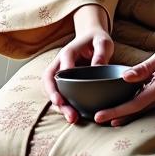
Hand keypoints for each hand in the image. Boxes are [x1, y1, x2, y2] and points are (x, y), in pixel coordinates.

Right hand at [42, 5, 113, 123]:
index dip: (61, 77)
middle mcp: (60, 63)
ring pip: (51, 89)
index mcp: (69, 52)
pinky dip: (63, 105)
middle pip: (50, 80)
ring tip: (72, 118)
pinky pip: (58, 93)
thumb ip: (101, 53)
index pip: (62, 64)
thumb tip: (98, 68)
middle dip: (54, 96)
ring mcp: (60, 72)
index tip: (63, 93)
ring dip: (58, 105)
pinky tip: (74, 115)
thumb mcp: (103, 42)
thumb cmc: (97, 40)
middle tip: (65, 109)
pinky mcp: (63, 80)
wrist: (91, 37)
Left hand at [93, 36, 154, 126]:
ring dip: (126, 115)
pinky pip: (149, 105)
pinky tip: (124, 108)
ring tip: (107, 117)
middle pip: (138, 111)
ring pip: (144, 111)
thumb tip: (124, 78)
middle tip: (97, 119)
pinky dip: (136, 108)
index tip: (100, 116)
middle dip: (118, 116)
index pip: (136, 104)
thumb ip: (143, 68)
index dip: (117, 111)